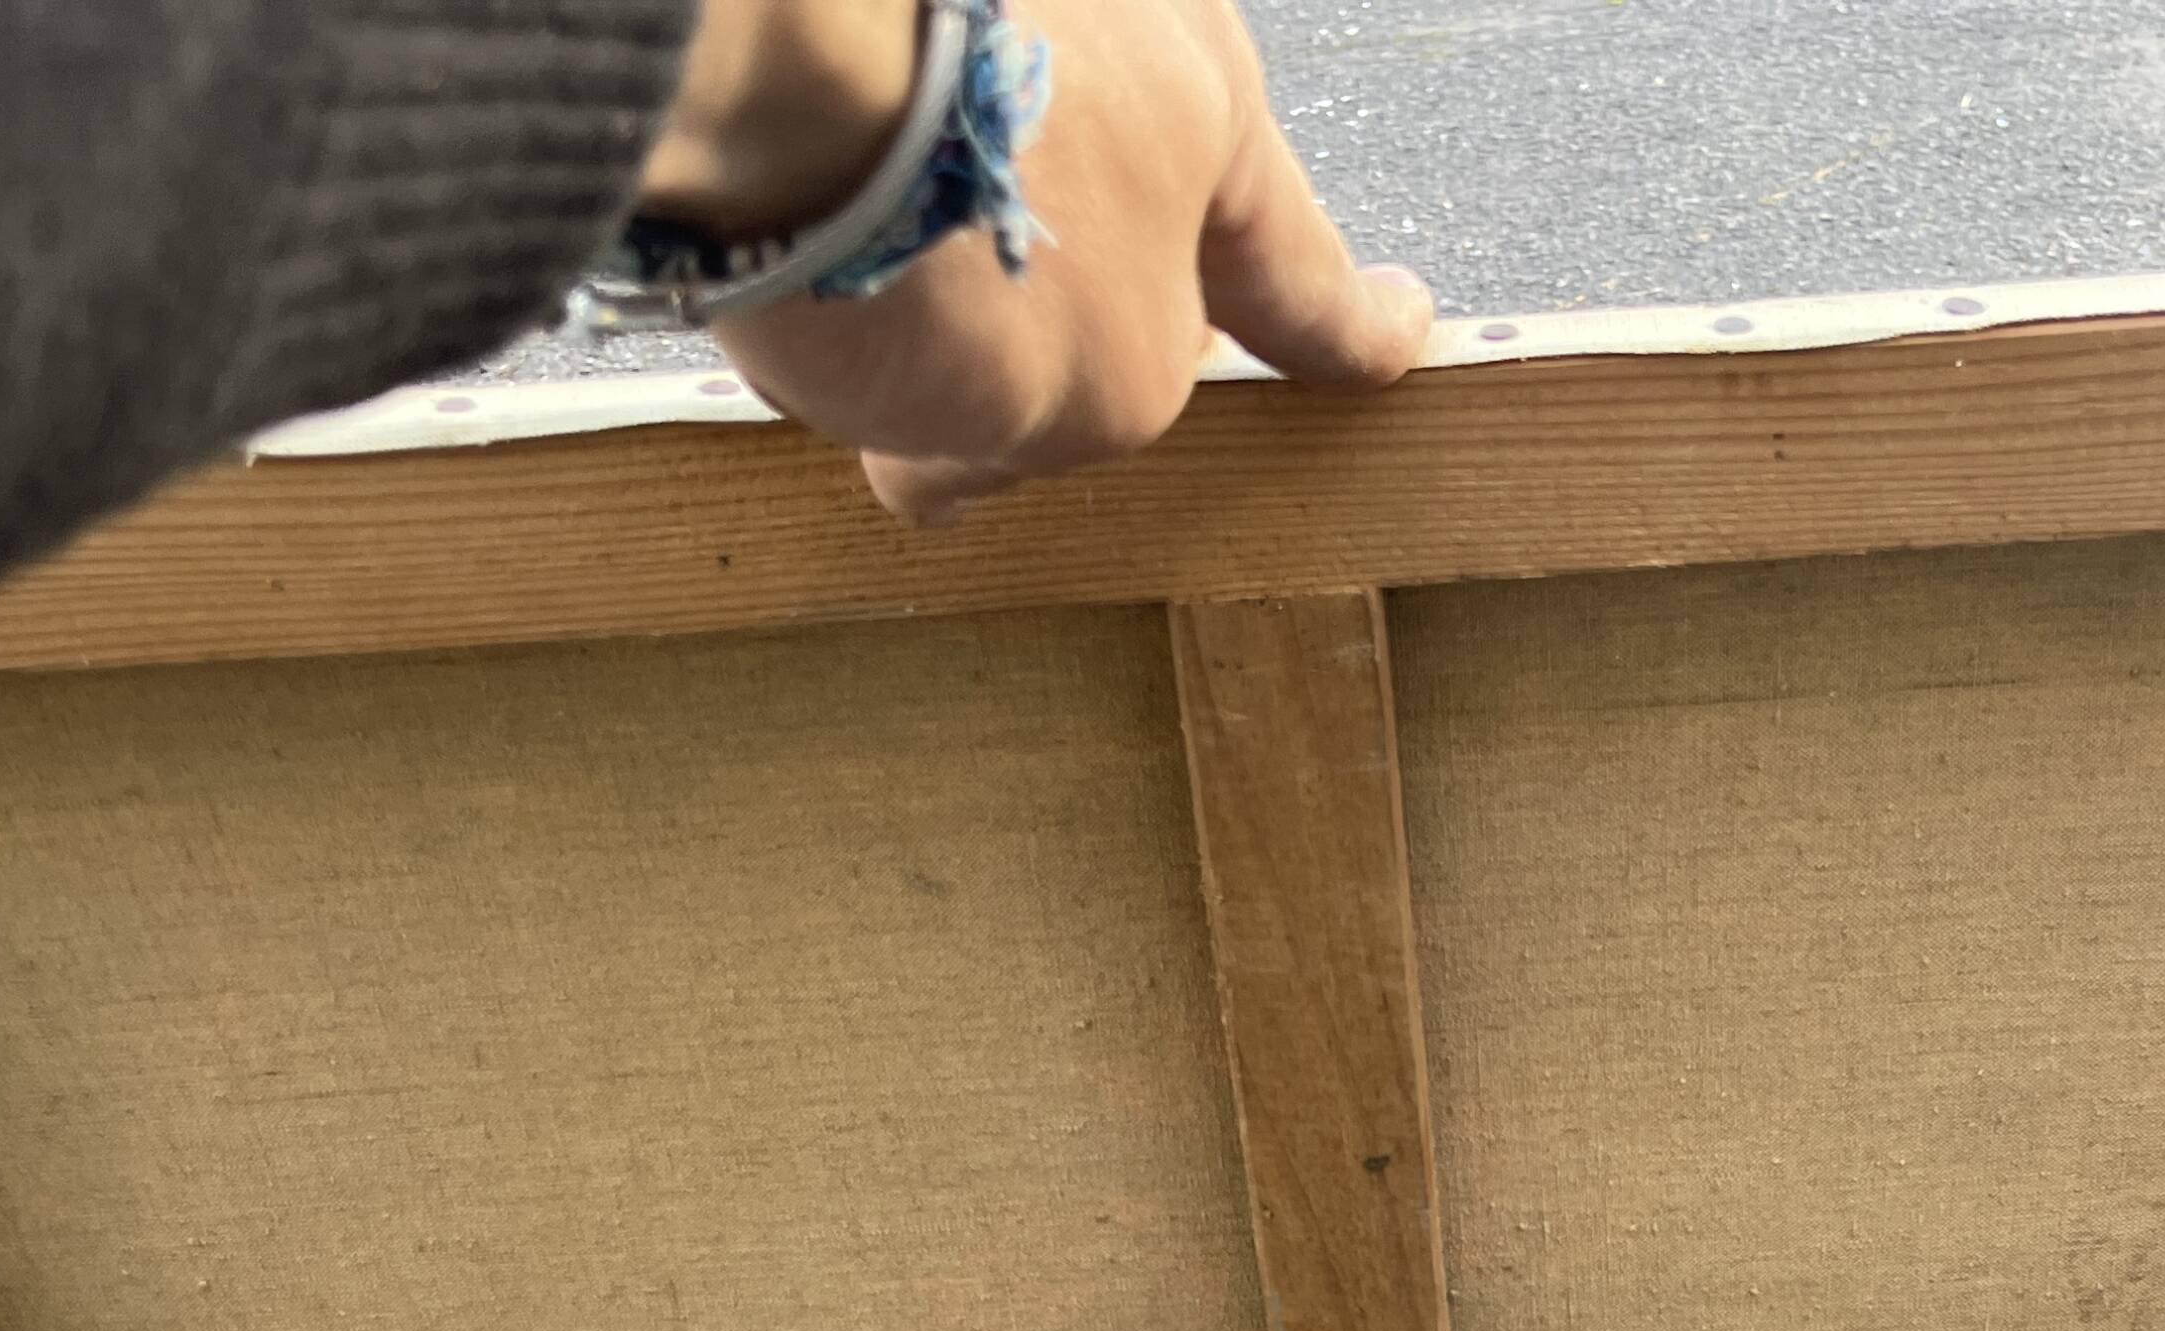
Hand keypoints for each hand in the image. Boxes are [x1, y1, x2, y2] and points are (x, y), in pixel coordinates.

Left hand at [641, 0, 1431, 524]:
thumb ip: (1098, 413)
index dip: (1348, 324)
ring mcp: (965, 12)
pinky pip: (859, 148)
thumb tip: (956, 453)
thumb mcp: (1110, 395)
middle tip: (1009, 411)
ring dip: (937, 275)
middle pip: (1118, 210)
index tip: (1397, 330)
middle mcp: (1101, 22)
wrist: (767, 97)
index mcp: (1212, 107)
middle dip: (1080, 312)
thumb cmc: (971, 238)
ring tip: (850, 354)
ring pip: (977, 182)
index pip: (1295, 263)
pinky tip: (784, 286)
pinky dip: (838, 226)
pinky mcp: (835, 23)